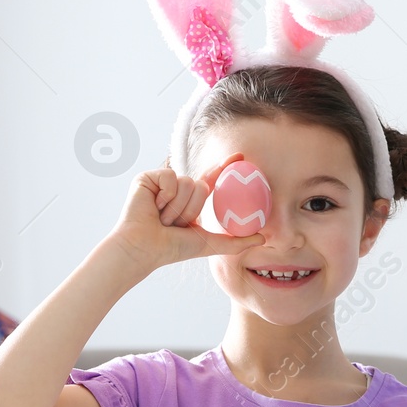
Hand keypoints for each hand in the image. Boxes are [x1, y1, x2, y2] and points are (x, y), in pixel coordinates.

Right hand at [108, 162, 261, 271]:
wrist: (144, 247)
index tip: (241, 157)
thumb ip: (235, 241)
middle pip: (202, 186)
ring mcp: (163, 181)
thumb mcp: (208, 244)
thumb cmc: (171, 249)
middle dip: (191, 210)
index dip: (226, 167)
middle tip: (174, 223)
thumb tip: (263, 238)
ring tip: (162, 218)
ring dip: (178, 207)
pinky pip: (171, 177)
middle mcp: (177, 188)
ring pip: (188, 182)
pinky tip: (154, 207)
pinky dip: (166, 197)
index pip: (212, 180)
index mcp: (190, 200)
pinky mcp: (149, 177)